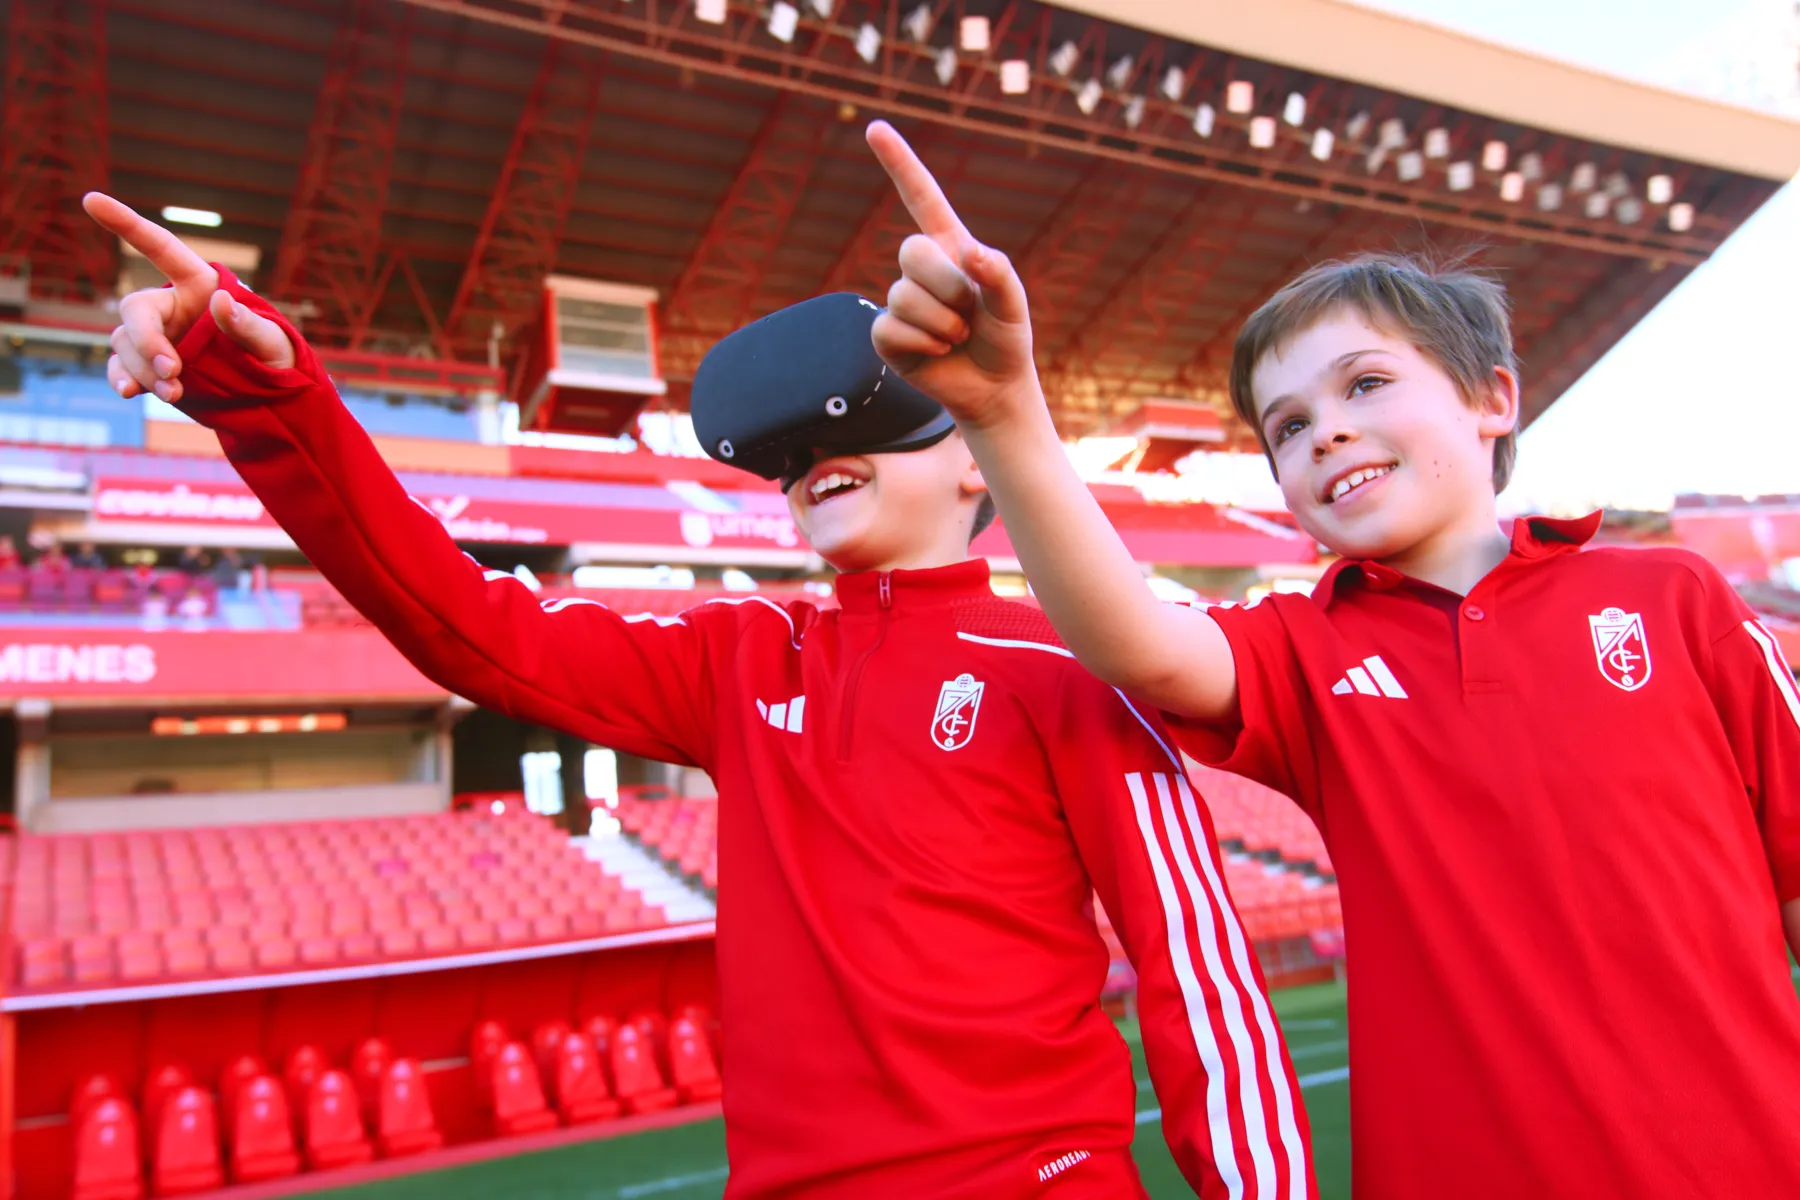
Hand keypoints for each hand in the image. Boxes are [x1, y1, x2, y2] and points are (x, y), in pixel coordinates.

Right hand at [82, 193, 294, 404]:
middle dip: (147, 340)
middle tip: (172, 369)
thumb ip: (249, 324)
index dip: (126, 223)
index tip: (91, 198)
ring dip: (143, 368)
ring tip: (174, 392)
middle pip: (135, 308)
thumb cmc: (275, 356)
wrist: (270, 396)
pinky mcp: (149, 366)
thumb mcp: (274, 341)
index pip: (159, 247)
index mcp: (199, 284)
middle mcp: (171, 305)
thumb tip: (221, 301)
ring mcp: (157, 336)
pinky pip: (122, 367)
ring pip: (126, 343)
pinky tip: (128, 391)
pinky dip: (122, 378)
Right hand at [864, 121, 1039, 428]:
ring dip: (941, 323)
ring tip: (958, 336)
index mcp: (951, 247)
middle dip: (946, 285)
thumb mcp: (1014, 304)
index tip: (875, 128)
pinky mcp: (887, 336)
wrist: (994, 388)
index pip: (921, 196)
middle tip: (968, 313)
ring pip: (903, 296)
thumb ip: (999, 274)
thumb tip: (970, 254)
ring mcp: (901, 301)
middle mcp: (922, 269)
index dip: (899, 163)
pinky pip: (890, 329)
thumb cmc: (1006, 338)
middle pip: (911, 252)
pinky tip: (938, 351)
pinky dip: (921, 344)